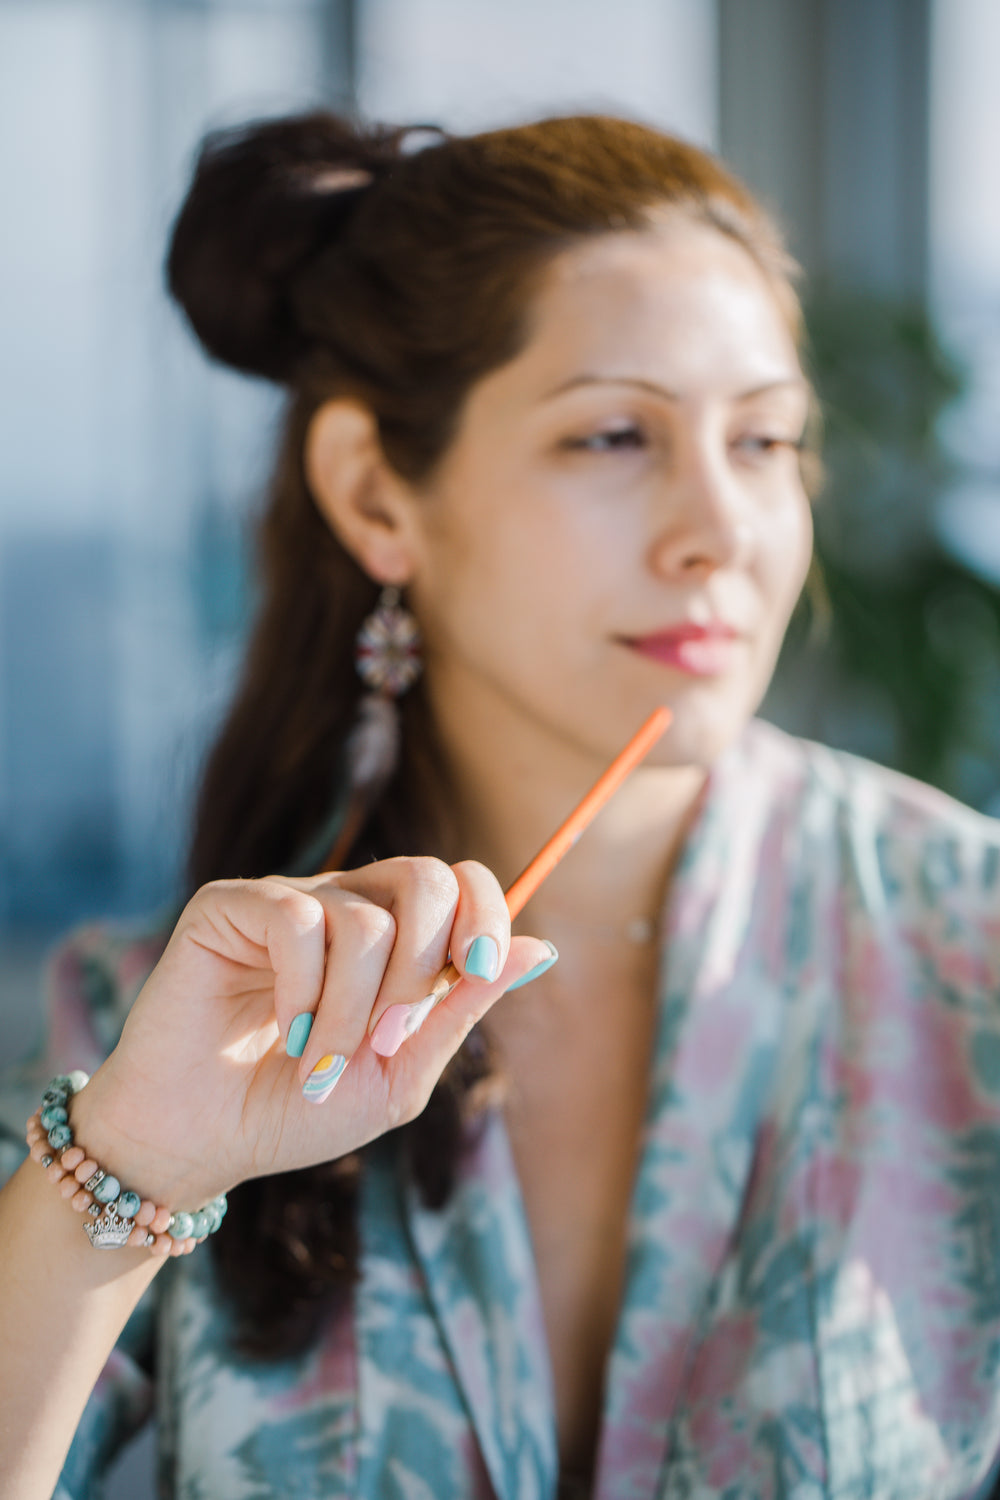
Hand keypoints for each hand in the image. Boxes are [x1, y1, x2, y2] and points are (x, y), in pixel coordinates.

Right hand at [72, 860, 553, 1210]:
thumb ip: (461, 1007)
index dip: (484, 912)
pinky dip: (303, 990)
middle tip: (391, 1036)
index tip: (478, 967)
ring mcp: (287, 901)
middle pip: (425, 876)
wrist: (201, 1144)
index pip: (462, 881)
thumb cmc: (296, 1110)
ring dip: (354, 1009)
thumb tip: (543, 948)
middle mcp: (345, 906)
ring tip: (321, 1058)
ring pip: (364, 918)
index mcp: (396, 938)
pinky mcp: (229, 907)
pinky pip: (297, 919)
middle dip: (423, 967)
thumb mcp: (400, 1073)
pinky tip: (284, 1029)